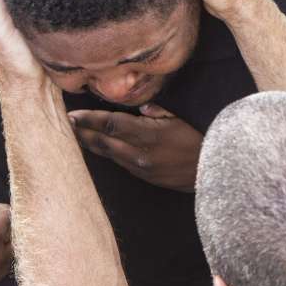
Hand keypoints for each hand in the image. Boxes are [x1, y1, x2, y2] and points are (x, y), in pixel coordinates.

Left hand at [68, 104, 201, 190]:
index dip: (89, 120)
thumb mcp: (184, 117)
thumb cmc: (205, 138)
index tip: (71, 115)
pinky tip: (99, 148)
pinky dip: (107, 154)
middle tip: (65, 124)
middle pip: (103, 143)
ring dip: (91, 145)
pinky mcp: (147, 178)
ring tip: (76, 135)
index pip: (111, 125)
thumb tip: (141, 107)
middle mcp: (141, 155)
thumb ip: (159, 110)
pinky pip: (121, 164)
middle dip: (83, 133)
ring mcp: (143, 169)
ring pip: (109, 156)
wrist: (220, 173)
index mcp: (150, 136)